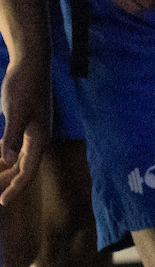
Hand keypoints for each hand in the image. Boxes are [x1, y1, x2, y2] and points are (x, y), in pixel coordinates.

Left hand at [0, 49, 47, 205]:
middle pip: (25, 167)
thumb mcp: (15, 112)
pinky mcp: (28, 122)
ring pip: (21, 158)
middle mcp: (39, 136)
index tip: (2, 203)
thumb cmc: (23, 85)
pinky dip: (7, 155)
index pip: (28, 170)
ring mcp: (34, 129)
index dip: (16, 188)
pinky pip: (17, 146)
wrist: (31, 63)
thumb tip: (9, 161)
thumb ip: (11, 137)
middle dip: (10, 183)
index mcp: (39, 137)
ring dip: (8, 170)